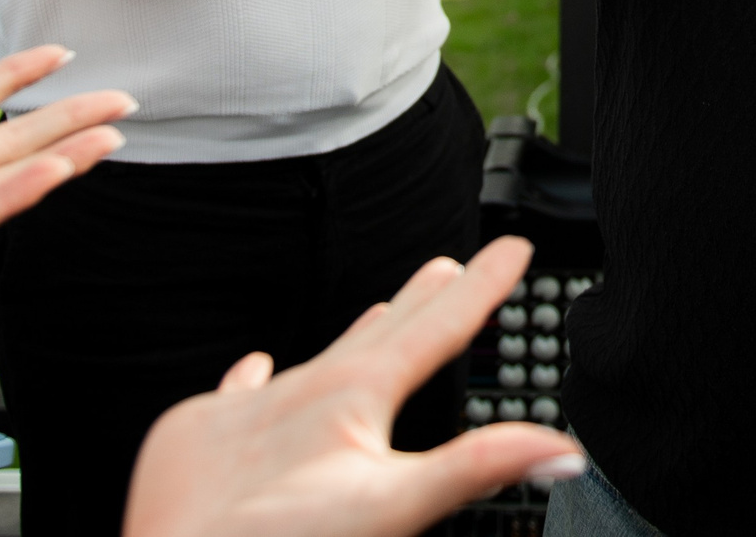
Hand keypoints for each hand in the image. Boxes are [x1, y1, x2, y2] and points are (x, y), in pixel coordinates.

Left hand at [123, 238, 583, 536]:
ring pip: (311, 361)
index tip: (513, 247)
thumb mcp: (395, 508)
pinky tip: (255, 367)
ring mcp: (242, 410)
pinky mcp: (194, 437)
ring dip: (354, 337)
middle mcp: (297, 387)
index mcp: (352, 394)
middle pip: (378, 334)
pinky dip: (253, 381)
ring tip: (381, 309)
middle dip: (422, 300)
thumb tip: (561, 450)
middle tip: (454, 264)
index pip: (435, 331)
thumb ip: (477, 468)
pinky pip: (235, 394)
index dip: (482, 287)